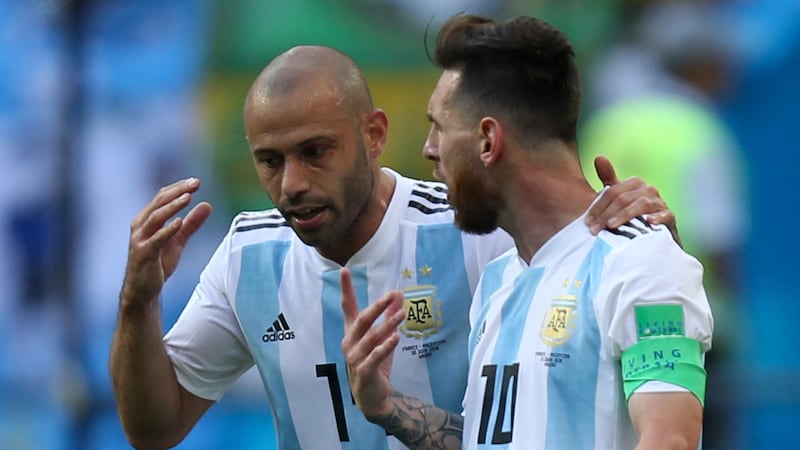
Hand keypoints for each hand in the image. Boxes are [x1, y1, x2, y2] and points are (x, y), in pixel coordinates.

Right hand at [121, 178, 211, 308]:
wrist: (143, 290)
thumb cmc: (158, 263)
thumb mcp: (178, 241)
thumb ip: (192, 224)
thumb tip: (207, 205)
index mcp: (147, 220)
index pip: (162, 197)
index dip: (178, 187)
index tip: (196, 181)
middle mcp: (140, 226)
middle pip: (158, 202)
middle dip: (177, 191)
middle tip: (195, 183)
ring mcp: (140, 239)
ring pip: (155, 217)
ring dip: (172, 206)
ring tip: (187, 198)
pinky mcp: (144, 254)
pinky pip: (155, 239)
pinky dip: (167, 229)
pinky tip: (179, 222)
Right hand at [340, 268, 404, 420]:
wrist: (373, 397)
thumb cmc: (376, 364)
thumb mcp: (385, 338)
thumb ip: (390, 317)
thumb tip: (398, 295)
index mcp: (352, 332)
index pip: (348, 307)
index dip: (347, 289)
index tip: (344, 271)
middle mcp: (350, 343)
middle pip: (362, 319)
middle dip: (377, 306)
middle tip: (392, 294)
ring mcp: (355, 358)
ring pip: (371, 337)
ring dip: (388, 324)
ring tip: (402, 315)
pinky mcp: (364, 372)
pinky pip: (375, 356)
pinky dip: (386, 346)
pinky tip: (396, 337)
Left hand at [586, 156, 679, 243]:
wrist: (655, 235)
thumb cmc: (633, 215)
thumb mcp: (619, 198)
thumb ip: (608, 179)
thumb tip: (599, 157)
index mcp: (635, 184)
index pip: (612, 192)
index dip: (598, 206)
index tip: (587, 222)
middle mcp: (648, 190)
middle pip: (623, 199)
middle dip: (606, 214)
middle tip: (595, 229)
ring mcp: (660, 203)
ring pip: (641, 204)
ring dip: (625, 215)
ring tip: (611, 226)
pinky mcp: (670, 217)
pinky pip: (665, 215)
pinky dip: (658, 218)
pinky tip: (648, 222)